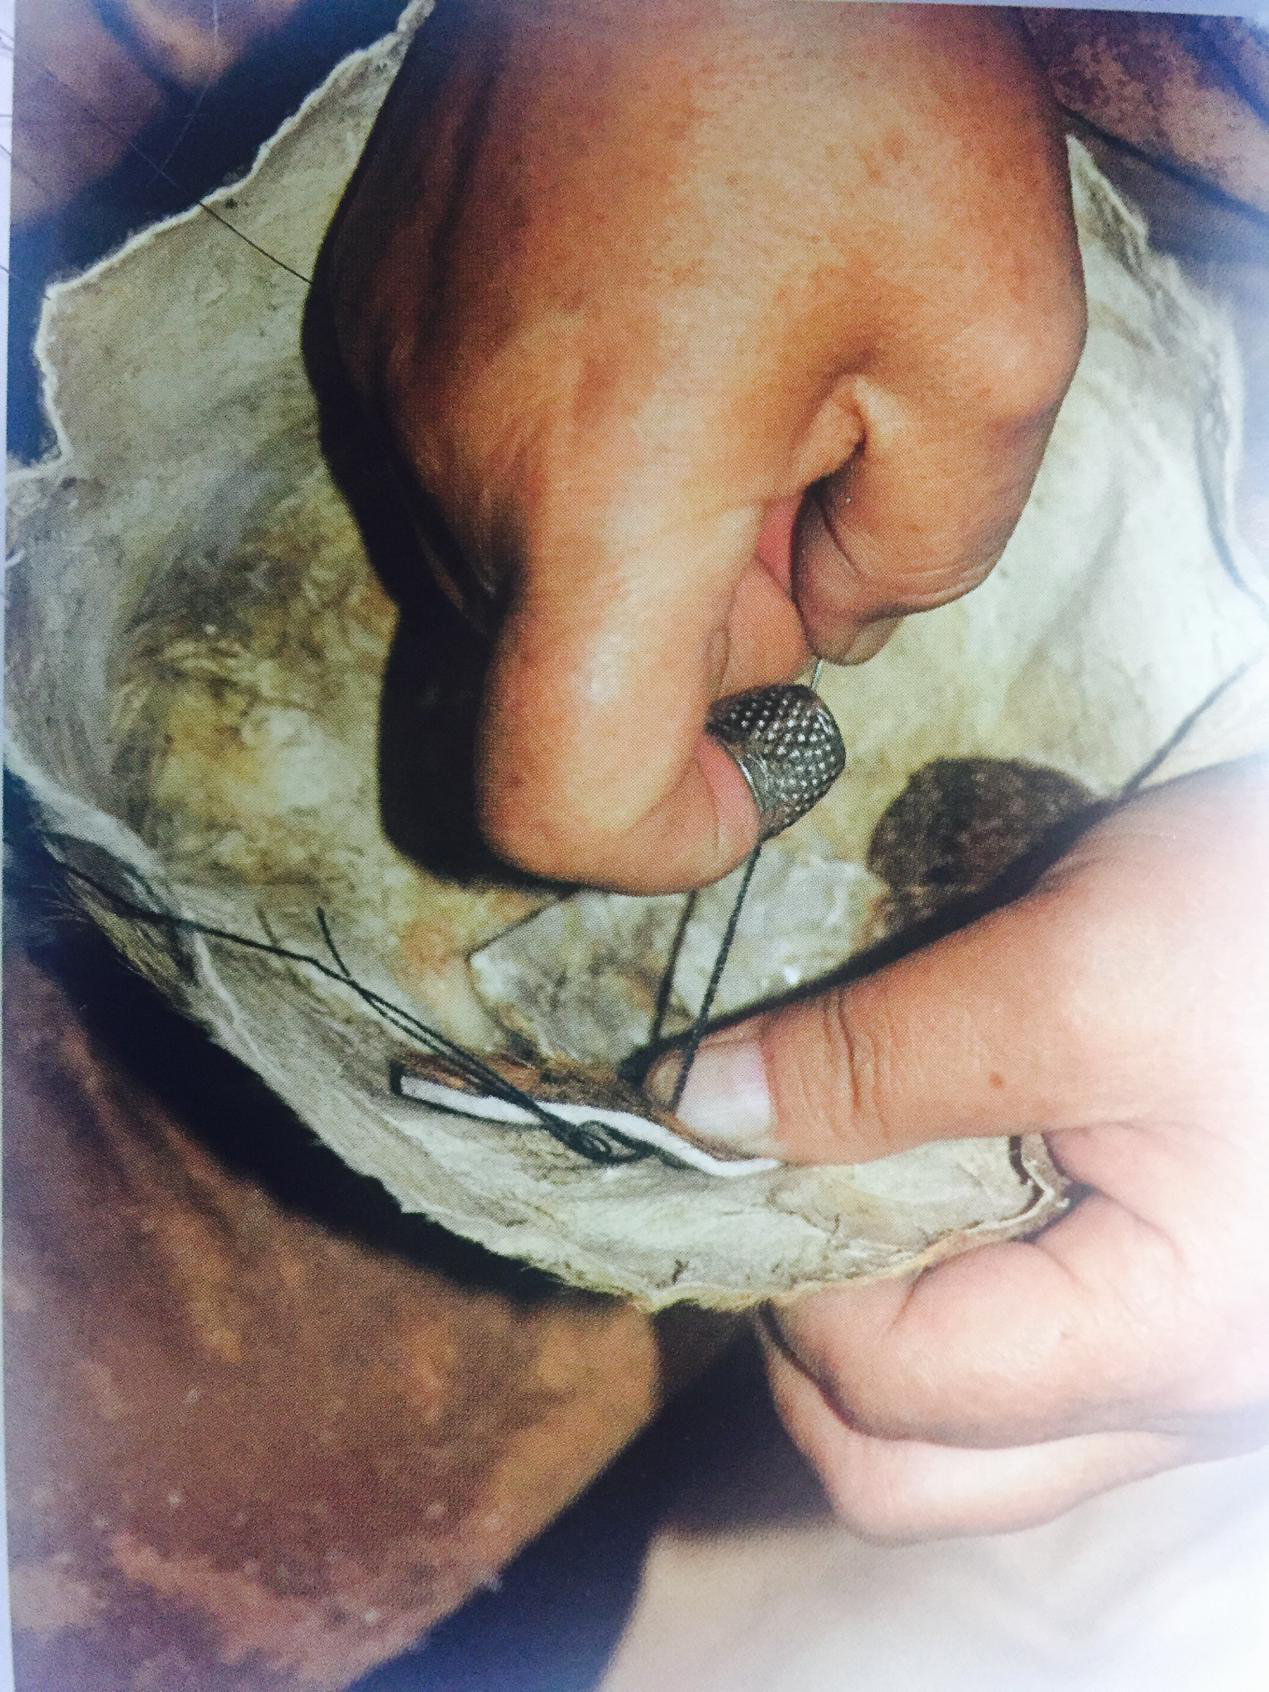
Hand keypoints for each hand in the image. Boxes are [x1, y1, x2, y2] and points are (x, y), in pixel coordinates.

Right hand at [323, 0, 1083, 890]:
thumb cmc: (852, 78)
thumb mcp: (993, 340)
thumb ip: (927, 555)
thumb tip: (825, 622)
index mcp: (598, 499)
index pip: (554, 793)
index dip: (653, 845)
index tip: (746, 781)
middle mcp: (452, 471)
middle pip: (566, 680)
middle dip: (706, 630)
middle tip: (810, 458)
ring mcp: (391, 395)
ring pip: (522, 582)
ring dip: (638, 540)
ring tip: (735, 364)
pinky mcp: (372, 326)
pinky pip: (473, 483)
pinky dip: (573, 467)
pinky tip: (656, 327)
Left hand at [651, 763, 1268, 1536]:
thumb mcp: (1080, 965)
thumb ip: (879, 1058)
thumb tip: (698, 1112)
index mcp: (1169, 1346)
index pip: (883, 1393)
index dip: (780, 1266)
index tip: (744, 1135)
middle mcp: (1180, 1393)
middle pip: (913, 1460)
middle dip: (813, 1325)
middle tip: (793, 1171)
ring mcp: (1182, 1355)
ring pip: (966, 1422)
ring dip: (876, 1301)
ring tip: (869, 1156)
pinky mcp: (1181, 1291)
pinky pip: (1026, 1346)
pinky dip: (947, 1271)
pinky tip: (946, 1150)